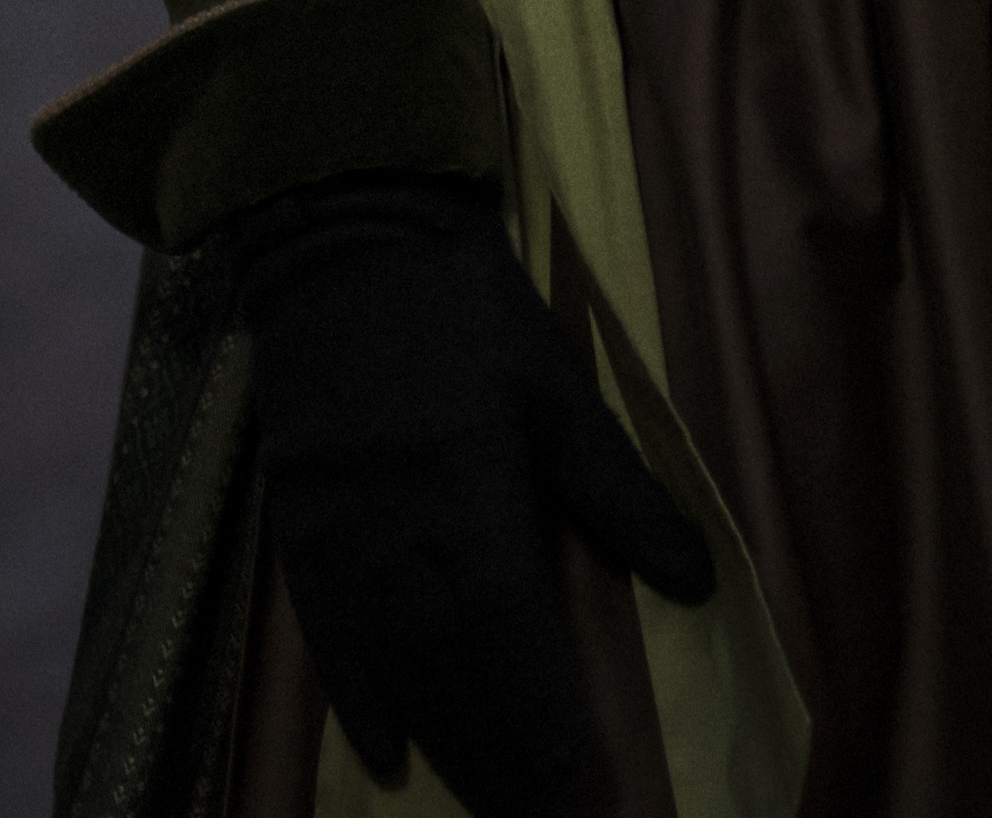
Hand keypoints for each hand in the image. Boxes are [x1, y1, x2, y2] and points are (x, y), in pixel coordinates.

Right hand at [218, 173, 710, 817]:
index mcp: (468, 485)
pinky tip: (384, 751)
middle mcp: (395, 521)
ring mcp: (337, 523)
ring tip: (486, 803)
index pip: (511, 637)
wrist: (342, 231)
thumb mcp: (560, 390)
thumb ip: (621, 493)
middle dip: (502, 759)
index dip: (543, 727)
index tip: (581, 798)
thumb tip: (694, 581)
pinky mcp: (296, 515)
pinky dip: (355, 694)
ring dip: (444, 740)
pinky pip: (324, 625)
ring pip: (394, 659)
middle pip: (453, 668)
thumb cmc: (467, 309)